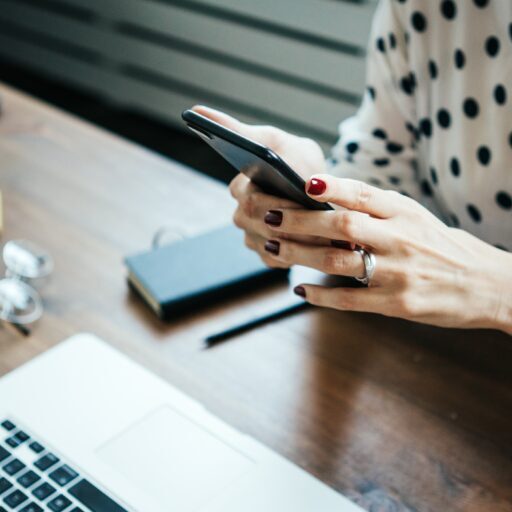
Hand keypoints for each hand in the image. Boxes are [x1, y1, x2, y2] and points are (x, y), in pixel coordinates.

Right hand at [192, 106, 327, 267]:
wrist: (327, 194)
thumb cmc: (298, 163)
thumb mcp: (275, 142)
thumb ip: (240, 130)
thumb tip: (195, 110)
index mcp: (240, 187)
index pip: (246, 197)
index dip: (270, 199)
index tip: (292, 195)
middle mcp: (242, 215)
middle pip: (256, 224)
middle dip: (286, 217)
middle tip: (312, 212)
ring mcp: (253, 237)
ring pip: (266, 243)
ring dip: (295, 236)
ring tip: (321, 229)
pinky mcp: (268, 257)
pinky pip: (276, 260)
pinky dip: (296, 252)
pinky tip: (312, 243)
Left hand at [262, 174, 511, 333]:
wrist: (486, 284)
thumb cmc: (442, 247)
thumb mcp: (416, 218)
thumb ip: (378, 209)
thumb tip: (327, 198)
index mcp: (405, 213)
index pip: (363, 194)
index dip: (332, 187)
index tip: (303, 183)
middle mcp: (400, 239)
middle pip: (342, 225)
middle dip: (300, 221)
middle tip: (269, 216)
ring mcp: (397, 273)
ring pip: (337, 261)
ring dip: (299, 254)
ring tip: (272, 248)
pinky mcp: (395, 304)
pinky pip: (348, 300)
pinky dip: (320, 295)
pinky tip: (299, 290)